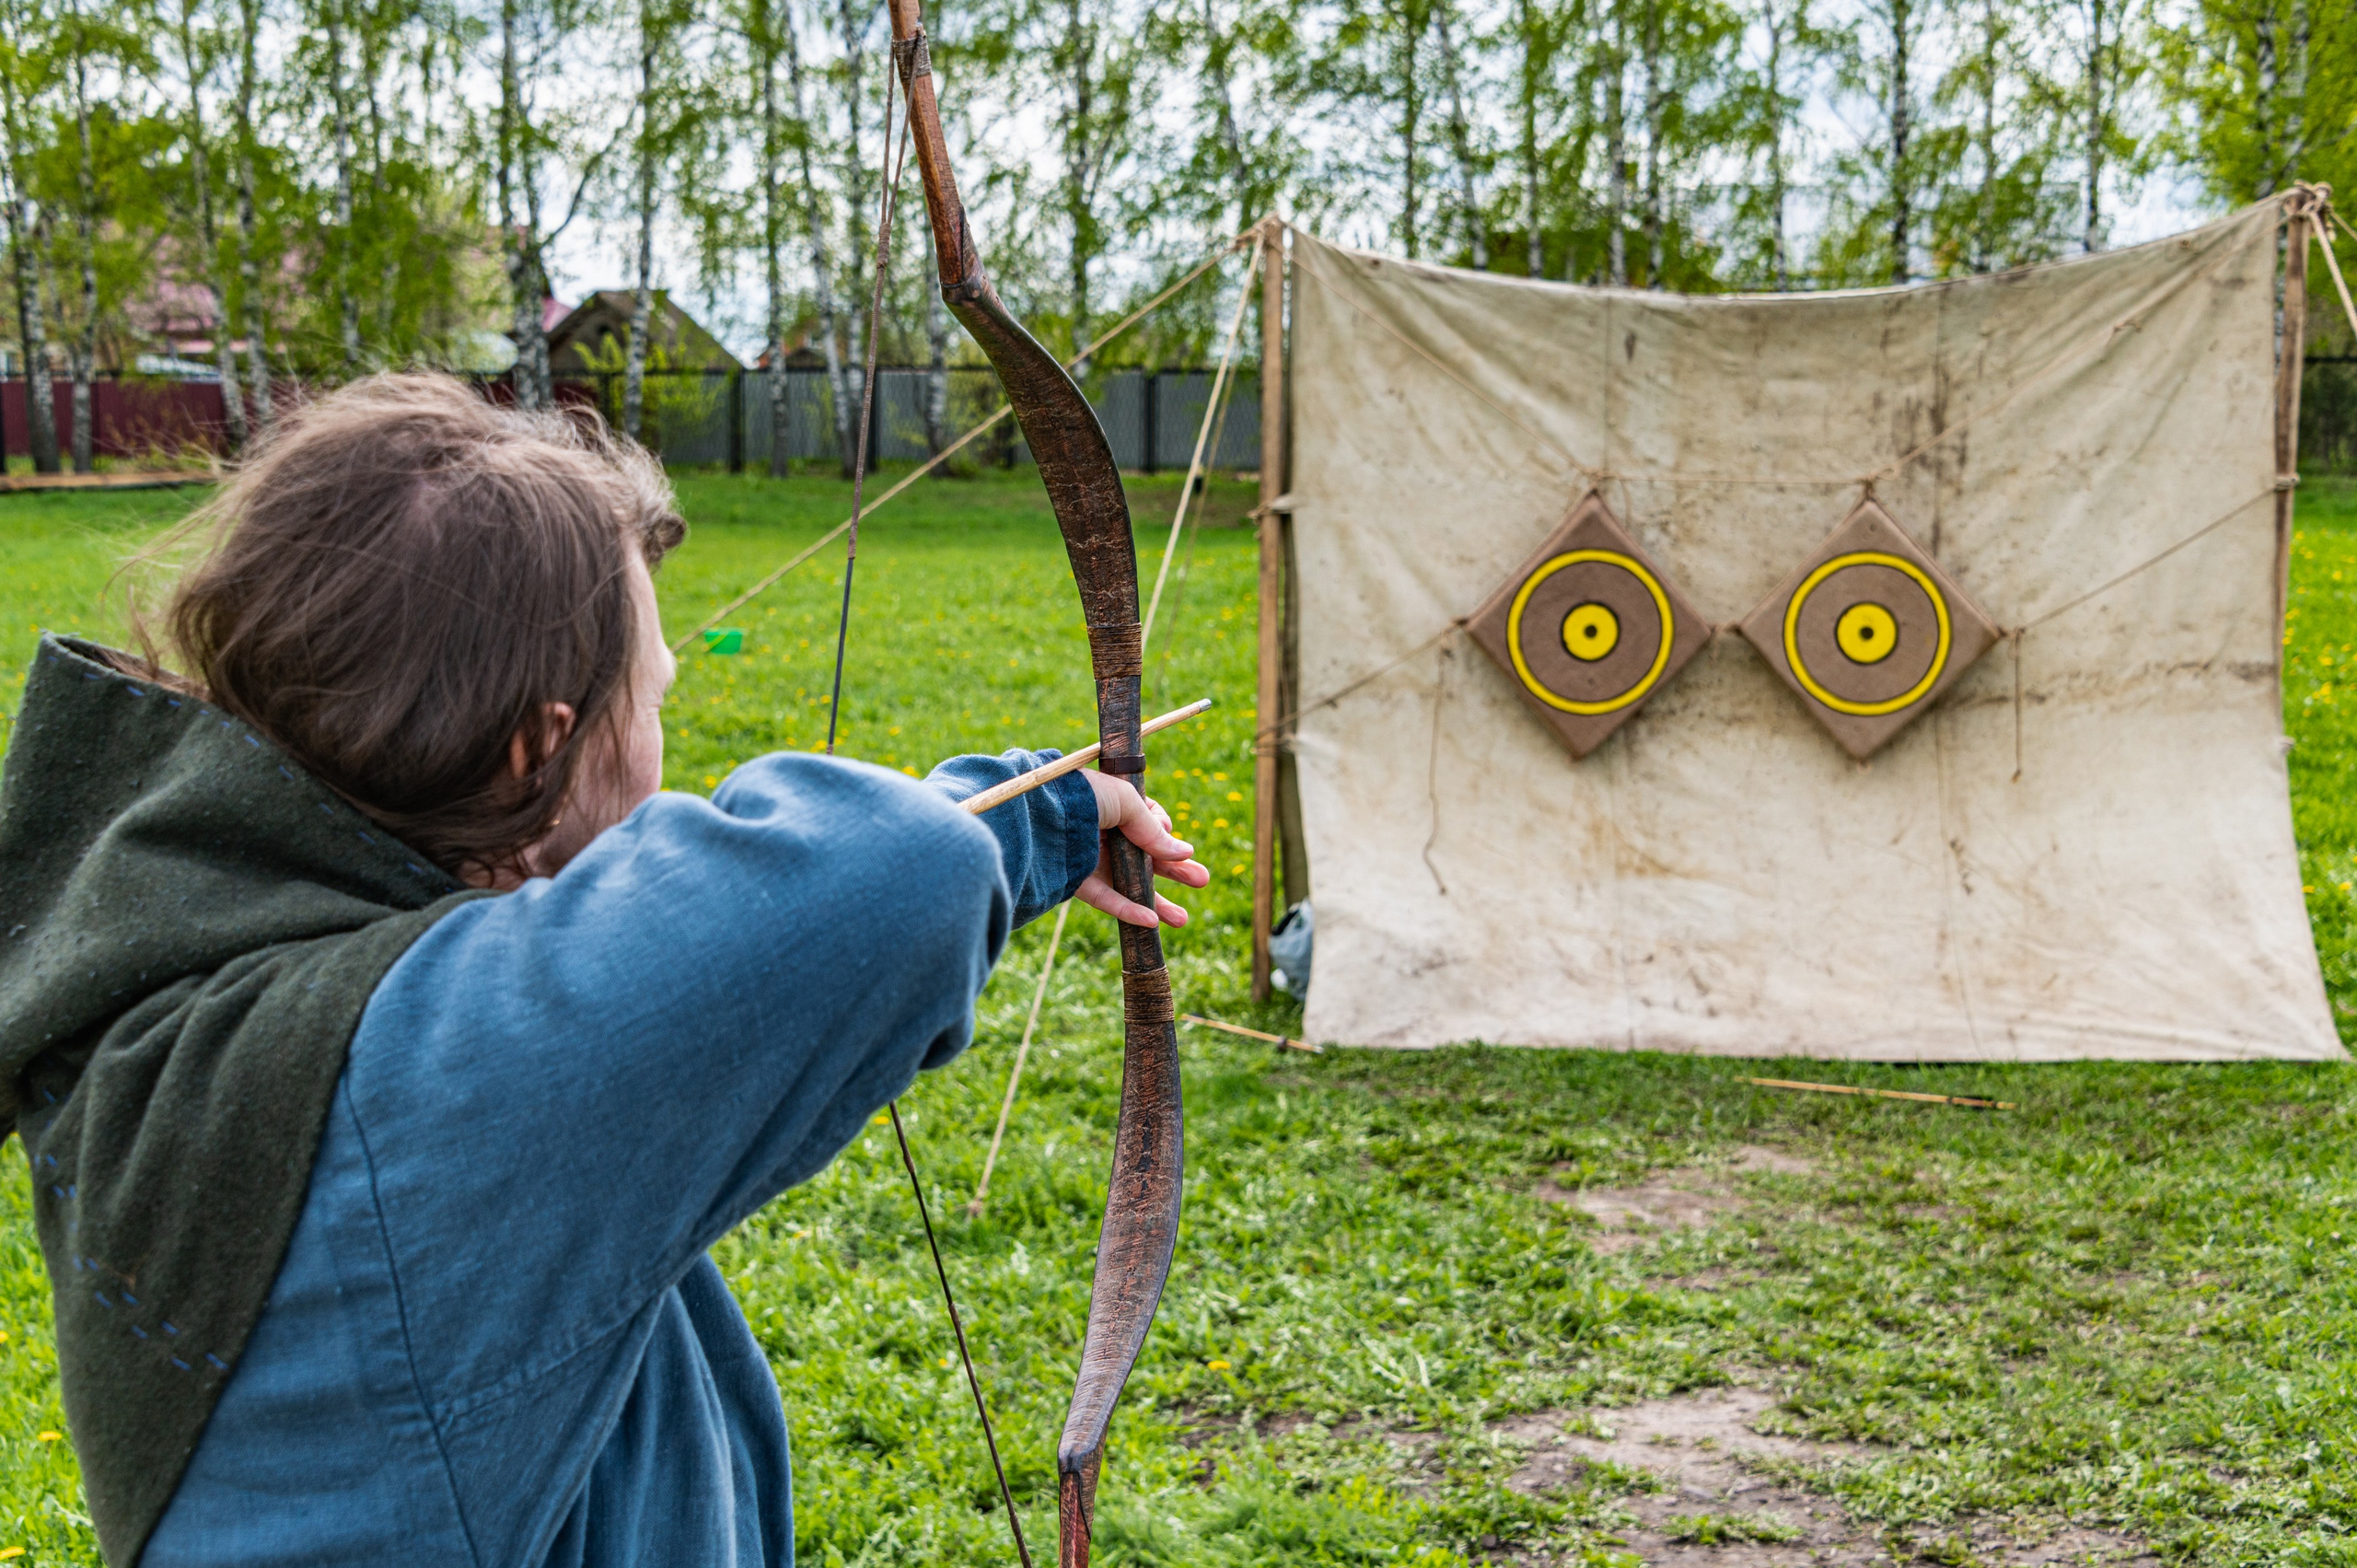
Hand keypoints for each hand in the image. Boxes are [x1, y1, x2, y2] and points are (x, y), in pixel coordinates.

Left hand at [1078, 769, 1210, 927]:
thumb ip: (1154, 828)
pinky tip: (1152, 923)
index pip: (1146, 821)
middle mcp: (1102, 832)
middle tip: (1201, 879)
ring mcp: (1089, 859)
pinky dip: (1128, 911)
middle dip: (1175, 869)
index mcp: (1110, 804)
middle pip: (1145, 857)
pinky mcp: (1075, 882)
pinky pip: (1106, 899)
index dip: (1163, 830)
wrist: (1038, 812)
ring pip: (1130, 885)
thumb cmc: (1081, 796)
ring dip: (1157, 901)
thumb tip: (1185, 852)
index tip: (1171, 835)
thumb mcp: (1125, 801)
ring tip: (1183, 919)